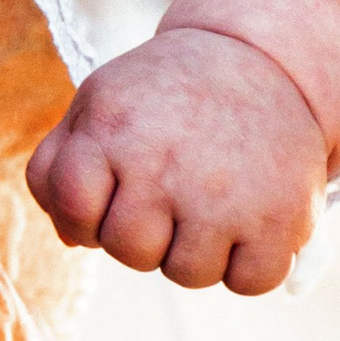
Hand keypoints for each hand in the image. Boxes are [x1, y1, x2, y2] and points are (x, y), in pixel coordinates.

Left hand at [27, 26, 327, 294]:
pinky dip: (250, 262)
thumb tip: (72, 239)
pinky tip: (251, 216)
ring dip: (197, 248)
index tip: (115, 191)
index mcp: (111, 128)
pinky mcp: (282, 217)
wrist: (261, 58)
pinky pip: (248, 282)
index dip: (88, 216)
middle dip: (146, 232)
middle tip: (174, 189)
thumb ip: (57, 168)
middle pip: (130, 252)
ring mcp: (224, 194)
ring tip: (213, 197)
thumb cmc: (165, 95)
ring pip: (188, 274)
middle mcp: (165, 161)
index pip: (74, 212)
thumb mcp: (97, 104)